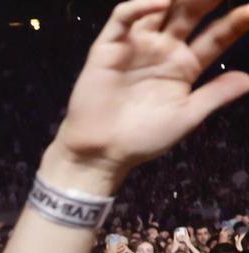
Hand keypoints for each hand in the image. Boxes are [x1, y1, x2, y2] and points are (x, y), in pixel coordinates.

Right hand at [51, 0, 248, 190]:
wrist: (102, 153)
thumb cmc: (142, 139)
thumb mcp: (187, 117)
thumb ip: (216, 94)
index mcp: (185, 65)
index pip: (217, 35)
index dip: (236, 22)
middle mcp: (163, 50)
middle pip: (190, 12)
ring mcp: (137, 45)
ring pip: (158, 8)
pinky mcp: (109, 47)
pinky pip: (124, 17)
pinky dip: (141, 6)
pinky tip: (162, 3)